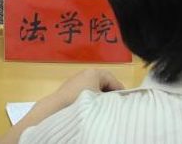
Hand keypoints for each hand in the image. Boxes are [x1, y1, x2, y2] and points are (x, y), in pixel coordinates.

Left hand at [10, 69, 125, 139]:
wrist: (57, 108)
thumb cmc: (82, 101)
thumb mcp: (101, 101)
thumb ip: (113, 100)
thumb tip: (120, 102)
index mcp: (94, 72)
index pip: (113, 79)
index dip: (120, 90)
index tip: (124, 101)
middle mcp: (85, 73)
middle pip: (104, 81)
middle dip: (110, 92)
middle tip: (115, 104)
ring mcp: (76, 79)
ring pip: (94, 86)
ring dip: (100, 95)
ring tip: (104, 107)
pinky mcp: (70, 87)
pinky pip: (85, 90)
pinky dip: (91, 97)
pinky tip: (92, 107)